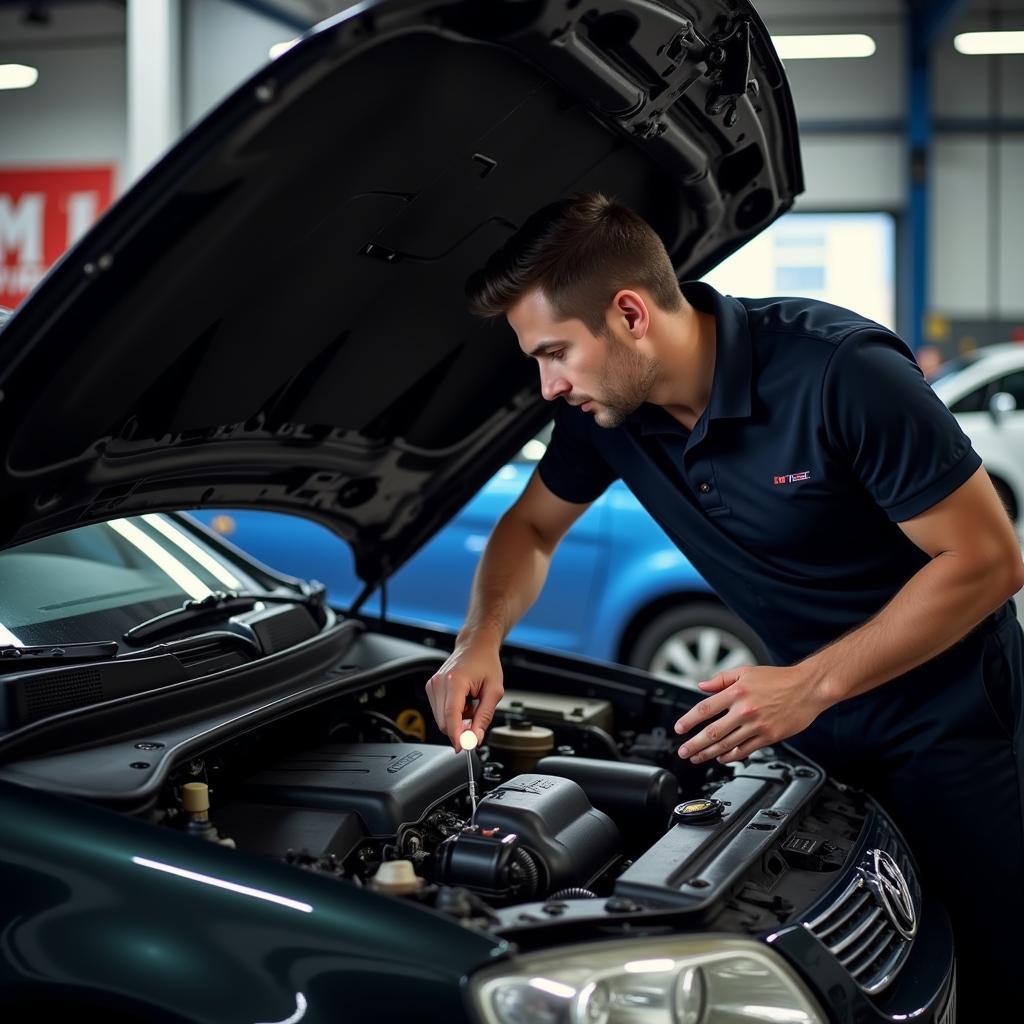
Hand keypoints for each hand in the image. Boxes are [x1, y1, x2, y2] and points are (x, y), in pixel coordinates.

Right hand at [425, 641, 503, 750]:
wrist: (476, 646)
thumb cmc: (486, 663)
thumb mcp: (494, 691)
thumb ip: (484, 717)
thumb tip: (475, 739)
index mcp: (454, 680)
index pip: (451, 716)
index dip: (456, 736)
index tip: (462, 749)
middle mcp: (439, 682)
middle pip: (444, 722)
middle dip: (460, 730)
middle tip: (477, 724)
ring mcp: (433, 684)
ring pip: (441, 719)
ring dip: (457, 720)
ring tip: (471, 705)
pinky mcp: (431, 687)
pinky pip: (440, 712)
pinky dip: (453, 713)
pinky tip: (463, 702)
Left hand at [673, 664, 832, 764]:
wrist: (808, 688)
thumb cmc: (779, 679)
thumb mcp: (746, 671)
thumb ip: (721, 679)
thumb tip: (701, 686)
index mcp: (736, 692)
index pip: (704, 709)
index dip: (688, 720)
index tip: (679, 729)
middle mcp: (745, 710)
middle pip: (712, 732)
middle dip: (694, 744)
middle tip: (683, 752)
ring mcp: (757, 725)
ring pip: (727, 744)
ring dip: (708, 754)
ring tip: (697, 757)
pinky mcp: (769, 737)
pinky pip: (745, 750)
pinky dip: (731, 756)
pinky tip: (722, 758)